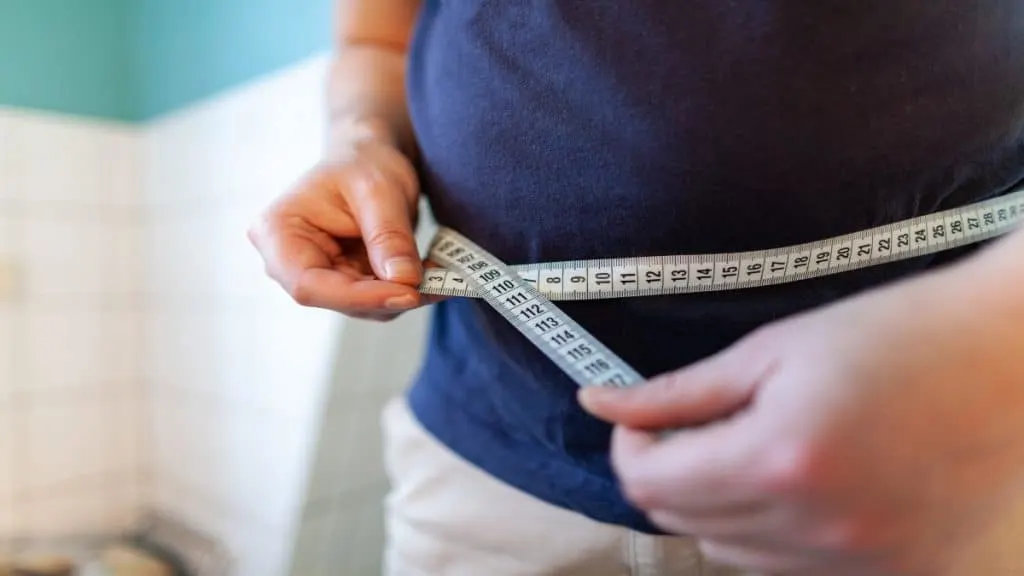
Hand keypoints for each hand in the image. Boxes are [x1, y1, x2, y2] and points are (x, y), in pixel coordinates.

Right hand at [248, 136, 428, 320]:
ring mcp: (318, 277)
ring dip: (404, 296)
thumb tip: (405, 281)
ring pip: (363, 307)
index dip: (357, 297)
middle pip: (337, 300)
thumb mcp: (378, 190)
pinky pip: (378, 299)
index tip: (407, 293)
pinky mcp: (346, 284)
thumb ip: (388, 236)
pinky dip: (407, 291)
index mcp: (277, 233)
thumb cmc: (363, 163)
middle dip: (388, 297)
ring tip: (442, 274)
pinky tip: (433, 275)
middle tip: (440, 284)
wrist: (369, 159)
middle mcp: (288, 263)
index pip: (308, 285)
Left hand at [580, 264, 1023, 575]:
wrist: (1006, 358)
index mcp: (777, 459)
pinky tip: (797, 484)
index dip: (630, 447)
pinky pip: (790, 572)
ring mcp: (858, 562)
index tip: (643, 420)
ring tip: (754, 449)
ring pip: (731, 555)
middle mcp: (815, 527)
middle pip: (683, 524)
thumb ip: (678, 391)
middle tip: (698, 427)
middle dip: (669, 473)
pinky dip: (770, 534)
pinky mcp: (894, 574)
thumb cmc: (891, 334)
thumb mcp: (772, 350)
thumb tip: (599, 402)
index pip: (649, 485)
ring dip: (717, 507)